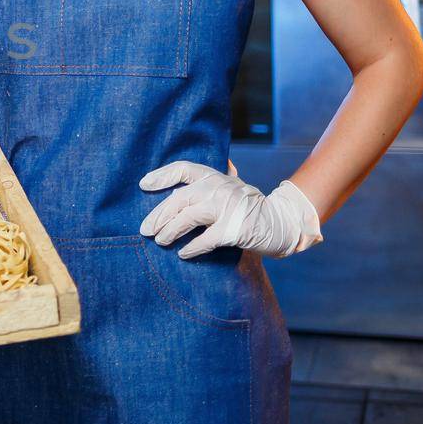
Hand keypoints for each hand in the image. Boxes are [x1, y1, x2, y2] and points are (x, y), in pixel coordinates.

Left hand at [138, 160, 322, 259]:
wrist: (280, 223)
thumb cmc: (248, 207)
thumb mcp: (230, 186)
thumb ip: (209, 183)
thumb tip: (178, 185)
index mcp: (214, 176)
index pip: (183, 169)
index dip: (161, 175)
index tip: (143, 184)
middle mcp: (219, 188)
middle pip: (179, 199)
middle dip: (159, 215)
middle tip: (146, 230)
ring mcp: (227, 207)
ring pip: (188, 218)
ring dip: (170, 231)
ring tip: (160, 241)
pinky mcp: (234, 229)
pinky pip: (205, 239)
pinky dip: (191, 248)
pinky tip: (183, 254)